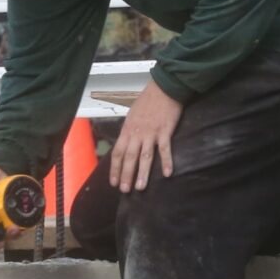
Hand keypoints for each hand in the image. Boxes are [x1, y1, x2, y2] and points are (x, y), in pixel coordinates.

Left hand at [108, 78, 183, 193]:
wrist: (164, 88)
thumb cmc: (148, 101)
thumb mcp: (132, 115)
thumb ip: (129, 131)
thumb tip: (126, 145)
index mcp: (127, 130)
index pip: (117, 152)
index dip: (114, 169)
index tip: (113, 182)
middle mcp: (136, 133)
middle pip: (129, 158)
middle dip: (126, 175)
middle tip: (124, 190)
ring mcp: (151, 133)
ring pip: (145, 157)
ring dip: (142, 173)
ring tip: (140, 187)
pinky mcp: (165, 131)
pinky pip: (165, 149)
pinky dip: (166, 162)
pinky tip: (166, 174)